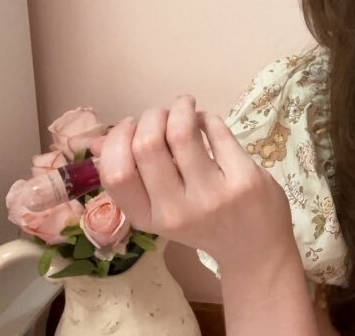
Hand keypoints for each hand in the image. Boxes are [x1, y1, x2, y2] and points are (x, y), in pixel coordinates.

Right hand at [92, 95, 297, 274]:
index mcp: (150, 219)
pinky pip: (216, 130)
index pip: (117, 174)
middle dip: (151, 116)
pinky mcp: (244, 178)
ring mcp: (212, 195)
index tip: (129, 125)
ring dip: (179, 107)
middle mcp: (177, 210)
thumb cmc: (204, 224)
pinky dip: (207, 117)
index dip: (118, 139)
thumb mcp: (163, 210)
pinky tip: (206, 121)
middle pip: (148, 144)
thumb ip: (135, 177)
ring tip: (183, 105)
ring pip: (182, 131)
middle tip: (160, 114)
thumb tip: (99, 140)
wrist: (255, 249)